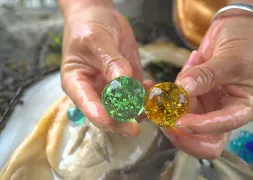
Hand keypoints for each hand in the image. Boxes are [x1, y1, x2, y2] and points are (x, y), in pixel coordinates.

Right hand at [60, 5, 148, 135]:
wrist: (100, 16)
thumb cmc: (88, 26)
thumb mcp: (96, 39)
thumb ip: (109, 60)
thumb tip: (123, 81)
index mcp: (77, 82)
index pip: (84, 102)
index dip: (95, 113)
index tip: (107, 120)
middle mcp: (95, 91)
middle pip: (106, 114)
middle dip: (121, 122)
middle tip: (134, 128)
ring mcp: (114, 90)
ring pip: (126, 110)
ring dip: (139, 111)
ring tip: (149, 102)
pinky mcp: (130, 84)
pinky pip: (139, 97)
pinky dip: (147, 97)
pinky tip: (152, 88)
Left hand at [162, 11, 252, 158]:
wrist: (242, 27)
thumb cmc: (248, 44)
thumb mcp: (231, 59)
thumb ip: (207, 75)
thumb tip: (183, 89)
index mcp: (242, 110)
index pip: (220, 132)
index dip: (199, 129)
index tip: (178, 121)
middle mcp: (223, 112)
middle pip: (199, 137)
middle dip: (178, 131)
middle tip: (160, 116)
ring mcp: (206, 104)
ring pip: (181, 117)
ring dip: (169, 104)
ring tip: (178, 74)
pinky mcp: (193, 94)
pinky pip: (174, 99)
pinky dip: (165, 91)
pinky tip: (169, 75)